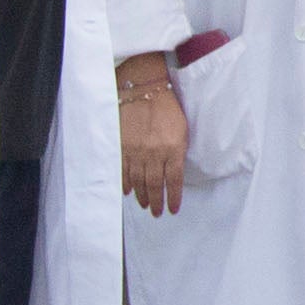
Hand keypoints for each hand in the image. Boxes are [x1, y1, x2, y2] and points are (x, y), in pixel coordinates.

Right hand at [119, 79, 186, 214]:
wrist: (144, 90)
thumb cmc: (167, 109)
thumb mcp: (182, 130)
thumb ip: (179, 152)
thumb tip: (174, 172)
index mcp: (173, 149)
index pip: (174, 181)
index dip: (173, 198)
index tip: (173, 209)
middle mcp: (154, 154)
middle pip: (155, 185)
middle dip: (156, 202)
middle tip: (157, 213)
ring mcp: (136, 152)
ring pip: (138, 182)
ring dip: (142, 196)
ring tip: (145, 205)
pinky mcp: (122, 147)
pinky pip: (123, 171)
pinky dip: (125, 184)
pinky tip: (129, 192)